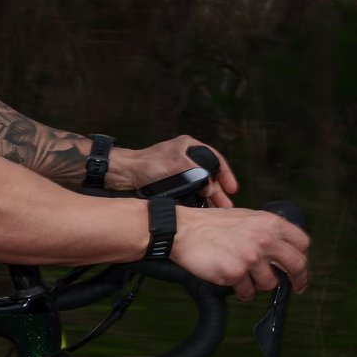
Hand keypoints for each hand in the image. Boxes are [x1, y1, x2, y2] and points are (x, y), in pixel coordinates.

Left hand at [113, 134, 237, 205]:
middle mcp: (186, 156)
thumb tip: (212, 188)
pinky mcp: (170, 180)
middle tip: (227, 205)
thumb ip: (197, 175)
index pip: (215, 159)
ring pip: (200, 183)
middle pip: (209, 174)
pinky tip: (201, 209)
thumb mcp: (176, 166)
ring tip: (217, 210)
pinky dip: (197, 198)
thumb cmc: (146, 164)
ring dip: (209, 196)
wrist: (123, 172)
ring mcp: (178, 169)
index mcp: (189, 146)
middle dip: (218, 190)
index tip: (232, 189)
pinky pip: (189, 189)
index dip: (225, 174)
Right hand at [168, 207, 309, 299]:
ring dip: (260, 286)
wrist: (183, 230)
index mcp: (269, 222)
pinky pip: (248, 292)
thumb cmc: (210, 224)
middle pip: (296, 265)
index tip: (300, 268)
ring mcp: (251, 257)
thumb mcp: (245, 217)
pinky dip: (243, 292)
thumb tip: (280, 249)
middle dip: (299, 280)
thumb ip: (265, 230)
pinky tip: (235, 284)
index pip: (302, 242)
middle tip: (296, 287)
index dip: (303, 258)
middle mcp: (264, 239)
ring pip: (271, 284)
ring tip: (247, 280)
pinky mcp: (236, 273)